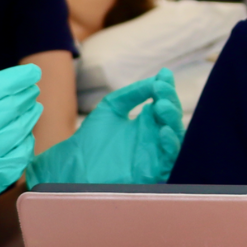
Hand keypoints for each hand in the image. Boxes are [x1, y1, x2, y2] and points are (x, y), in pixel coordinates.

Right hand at [0, 65, 43, 246]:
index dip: (18, 78)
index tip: (31, 72)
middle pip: (13, 107)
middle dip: (26, 94)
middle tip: (32, 88)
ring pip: (21, 129)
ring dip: (30, 115)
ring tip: (32, 107)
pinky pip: (22, 156)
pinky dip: (27, 142)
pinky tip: (25, 135)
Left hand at [26, 69, 183, 187]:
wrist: (72, 167)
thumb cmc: (89, 140)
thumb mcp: (111, 108)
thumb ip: (132, 93)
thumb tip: (156, 80)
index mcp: (144, 123)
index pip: (163, 103)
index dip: (166, 89)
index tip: (164, 74)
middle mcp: (152, 137)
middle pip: (171, 118)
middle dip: (170, 100)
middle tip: (161, 88)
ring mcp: (154, 154)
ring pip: (175, 137)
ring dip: (172, 120)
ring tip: (162, 105)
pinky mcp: (152, 171)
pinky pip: (169, 160)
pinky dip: (170, 145)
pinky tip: (163, 131)